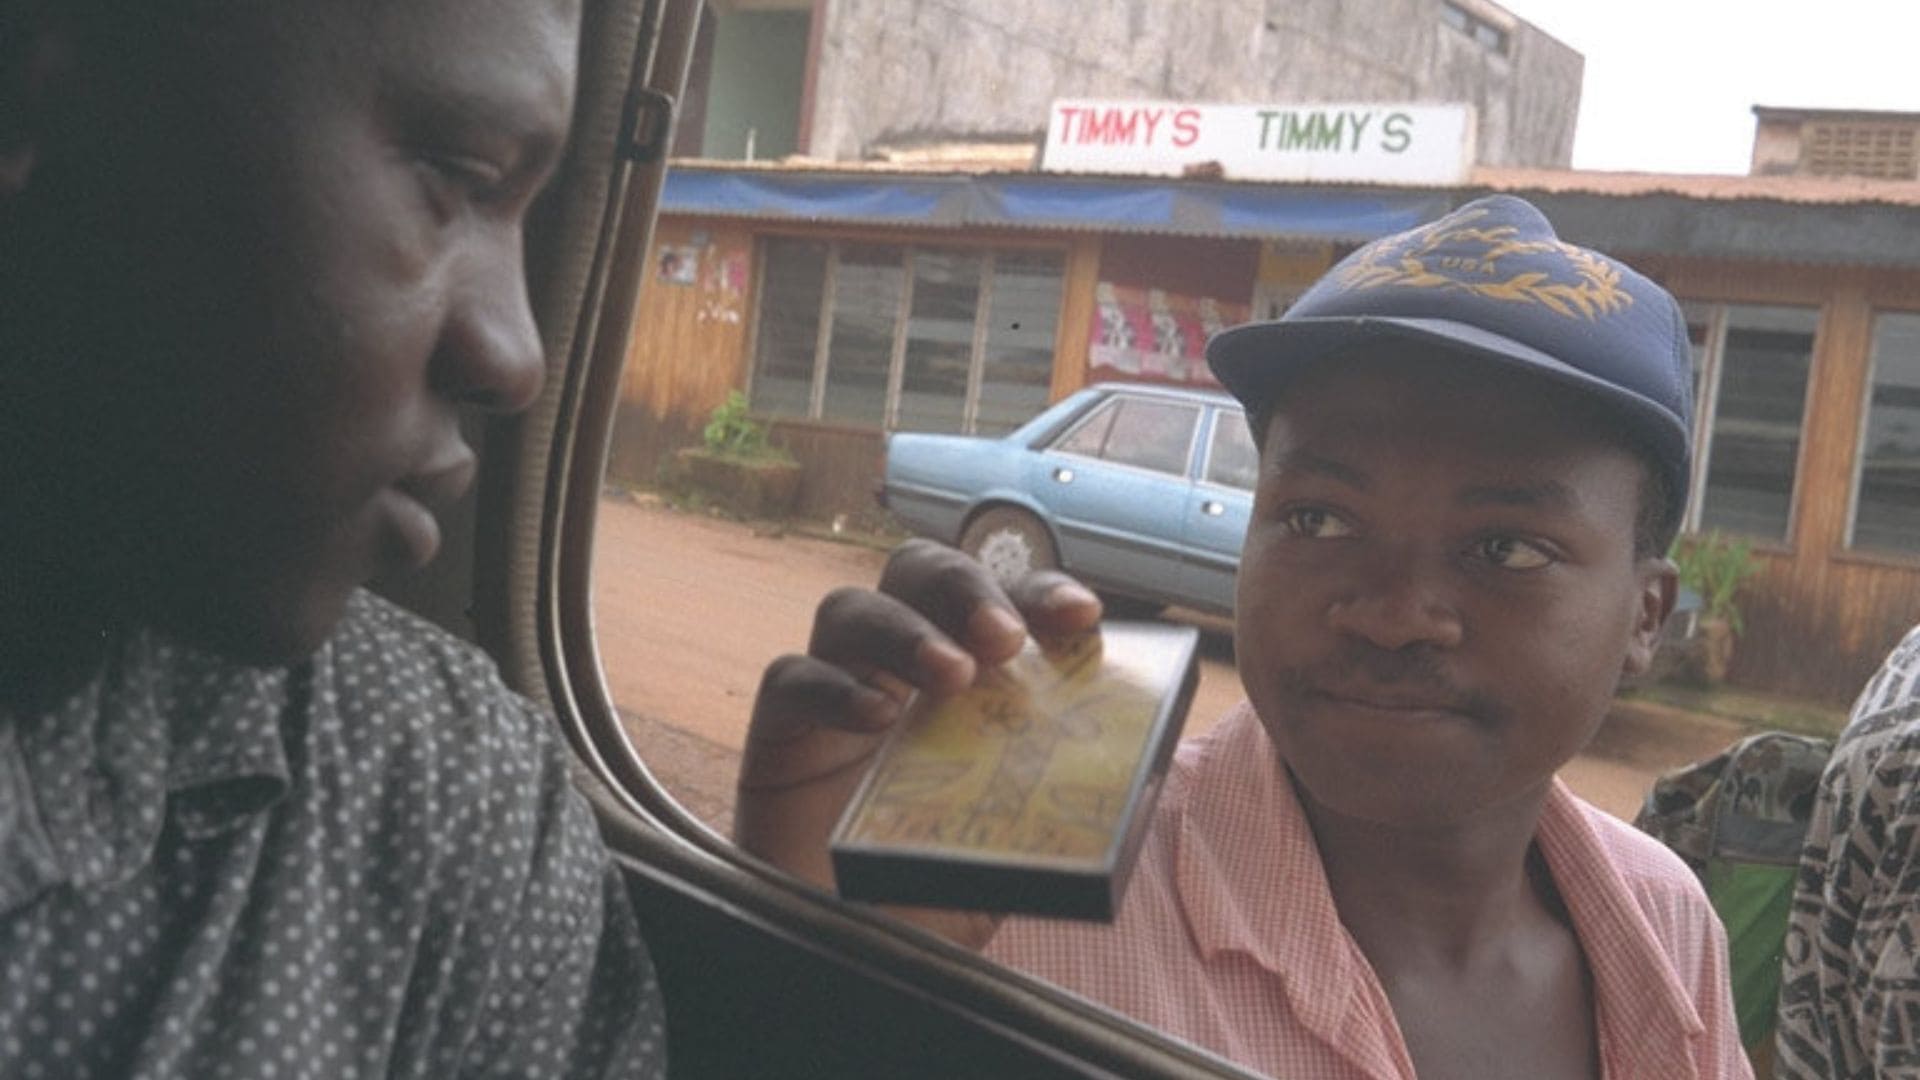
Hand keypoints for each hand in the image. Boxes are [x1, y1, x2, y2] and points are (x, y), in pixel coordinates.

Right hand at [734, 539, 1100, 938]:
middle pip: (916, 573)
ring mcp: (835, 693)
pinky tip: (876, 719)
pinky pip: (790, 678)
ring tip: (952, 677)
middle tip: (1003, 638)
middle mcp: (898, 669)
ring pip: (848, 609)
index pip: (1001, 602)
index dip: (1039, 590)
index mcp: (967, 676)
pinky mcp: (779, 735)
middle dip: (965, 589)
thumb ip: (1071, 802)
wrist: (862, 962)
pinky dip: (832, 686)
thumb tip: (1142, 773)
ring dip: (905, 630)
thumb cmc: (942, 893)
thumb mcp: (1027, 847)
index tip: (1081, 615)